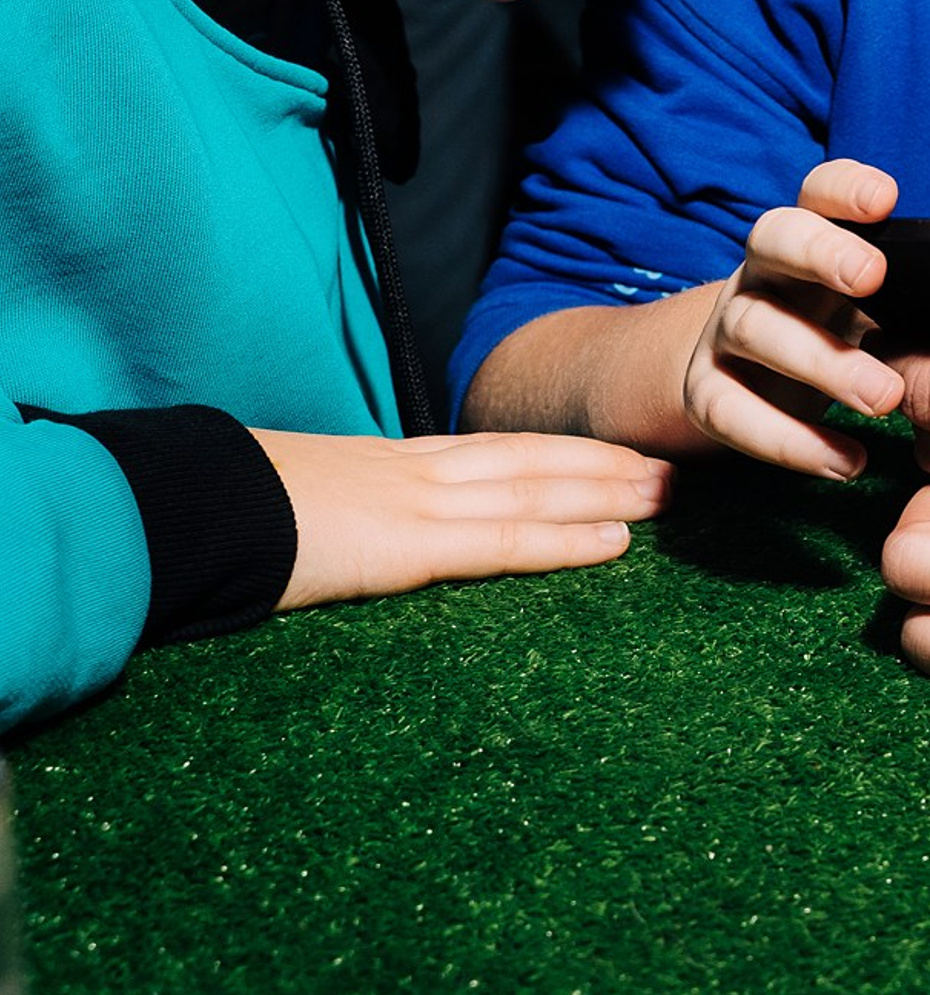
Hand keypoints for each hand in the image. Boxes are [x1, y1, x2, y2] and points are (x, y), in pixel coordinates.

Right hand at [251, 427, 673, 608]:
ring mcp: (417, 504)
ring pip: (537, 489)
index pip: (500, 448)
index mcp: (396, 462)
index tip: (618, 453)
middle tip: (674, 468)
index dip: (565, 450)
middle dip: (608, 464)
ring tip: (667, 496)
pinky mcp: (407, 546)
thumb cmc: (234, 512)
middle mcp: (419, 472)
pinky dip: (565, 541)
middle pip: (534, 458)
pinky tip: (614, 545)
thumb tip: (371, 528)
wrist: (188, 509)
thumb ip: (358, 508)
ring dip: (609, 493)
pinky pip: (503, 542)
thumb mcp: (311, 501)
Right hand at [680, 158, 904, 478]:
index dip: (846, 188)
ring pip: (756, 328)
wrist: (747, 379)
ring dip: (823, 363)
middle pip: (774, 238)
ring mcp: (726, 328)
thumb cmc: (837, 328)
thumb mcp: (874, 301)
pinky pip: (732, 412)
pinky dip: (789, 441)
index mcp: (810, 237)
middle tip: (874, 277)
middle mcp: (762, 271)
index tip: (886, 198)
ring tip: (885, 397)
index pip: (818, 193)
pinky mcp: (706, 390)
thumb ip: (919, 293)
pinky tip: (846, 460)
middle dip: (821, 252)